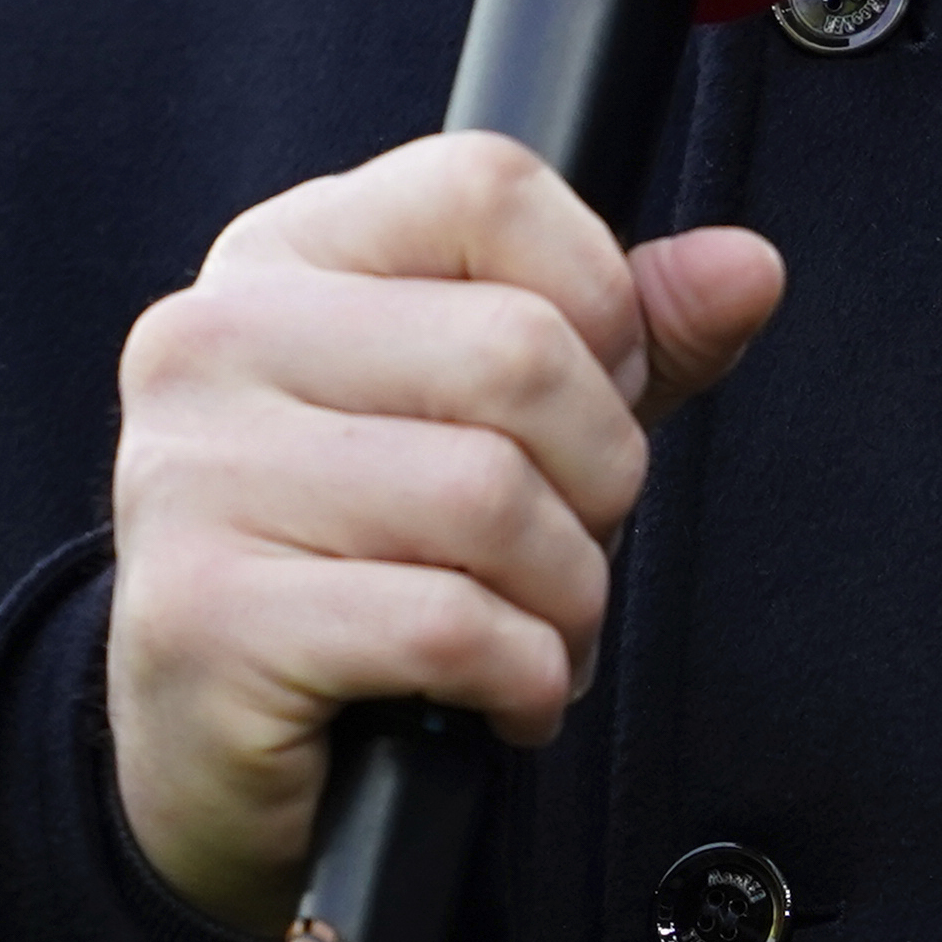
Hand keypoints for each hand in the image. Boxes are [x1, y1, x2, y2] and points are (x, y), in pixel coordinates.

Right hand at [105, 132, 788, 933]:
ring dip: (568, 597)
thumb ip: (620, 338)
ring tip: (537, 633)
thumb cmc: (366, 568)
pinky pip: (450, 626)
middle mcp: (213, 341)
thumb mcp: (497, 424)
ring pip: (491, 497)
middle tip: (570, 547)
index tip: (591, 401)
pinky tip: (497, 697)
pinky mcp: (206, 618)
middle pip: (516, 350)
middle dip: (600, 478)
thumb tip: (748, 267)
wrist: (211, 755)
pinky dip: (523, 678)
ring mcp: (193, 477)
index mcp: (281, 257)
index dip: (598, 303)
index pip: (486, 187)